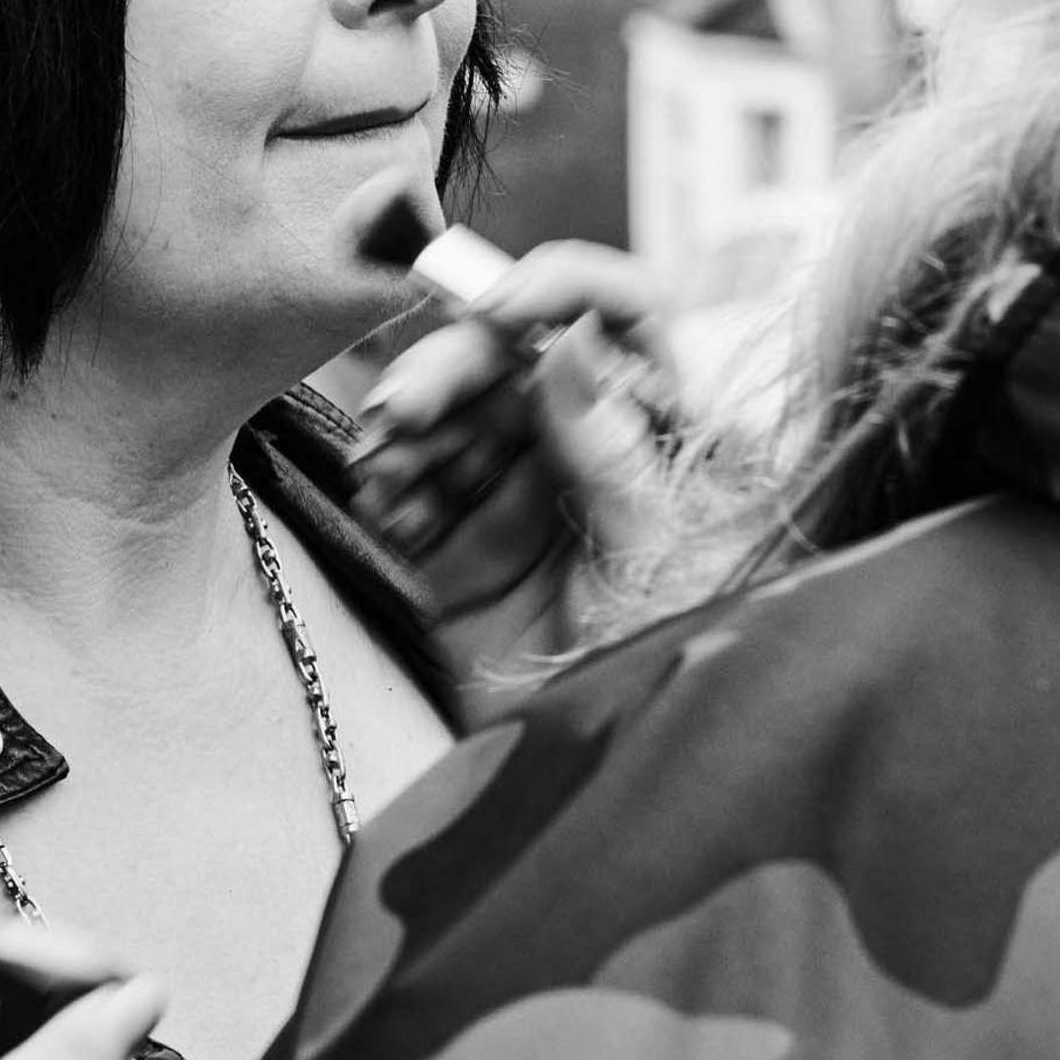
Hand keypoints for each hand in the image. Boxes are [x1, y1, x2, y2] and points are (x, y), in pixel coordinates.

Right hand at [351, 240, 678, 677]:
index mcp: (667, 422)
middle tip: (402, 408)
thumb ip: (612, 452)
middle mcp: (592, 435)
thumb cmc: (676, 664)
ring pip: (453, 410)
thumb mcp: (657, 558)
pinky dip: (388, 481)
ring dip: (410, 426)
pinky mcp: (459, 537)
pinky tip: (382, 499)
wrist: (614, 773)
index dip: (562, 287)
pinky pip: (413, 482)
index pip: (623, 311)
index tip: (500, 307)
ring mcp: (520, 484)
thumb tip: (570, 341)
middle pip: (515, 352)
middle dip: (451, 367)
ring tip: (385, 467)